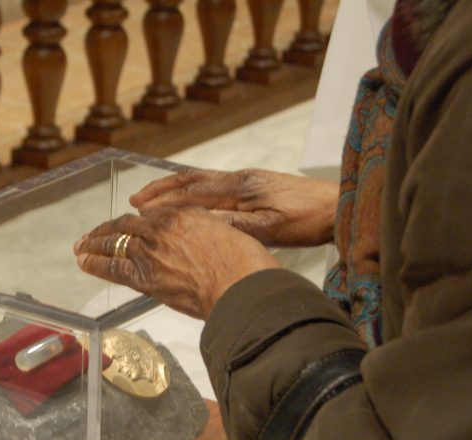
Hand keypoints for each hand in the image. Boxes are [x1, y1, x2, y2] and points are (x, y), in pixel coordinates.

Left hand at [73, 207, 279, 319]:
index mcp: (184, 214)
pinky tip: (83, 261)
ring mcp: (150, 250)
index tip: (127, 224)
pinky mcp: (143, 275)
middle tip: (92, 234)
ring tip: (81, 246)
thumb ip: (206, 233)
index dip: (136, 220)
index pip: (151, 214)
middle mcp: (162, 227)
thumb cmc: (243, 265)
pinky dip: (94, 262)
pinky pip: (111, 266)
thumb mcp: (228, 234)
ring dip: (94, 244)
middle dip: (106, 229)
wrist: (239, 284)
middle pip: (126, 225)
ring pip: (114, 242)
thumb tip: (197, 240)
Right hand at [130, 168, 337, 247]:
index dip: (165, 202)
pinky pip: (213, 185)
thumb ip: (235, 226)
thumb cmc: (307, 220)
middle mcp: (239, 180)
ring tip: (151, 197)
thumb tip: (200, 224)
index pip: (194, 194)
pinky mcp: (254, 186)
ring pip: (201, 181)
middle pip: (191, 181)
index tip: (141, 210)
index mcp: (241, 189)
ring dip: (174, 188)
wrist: (336, 206)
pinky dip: (192, 190)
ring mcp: (246, 181)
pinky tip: (186, 200)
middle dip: (161, 190)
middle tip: (134, 200)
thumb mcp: (270, 228)